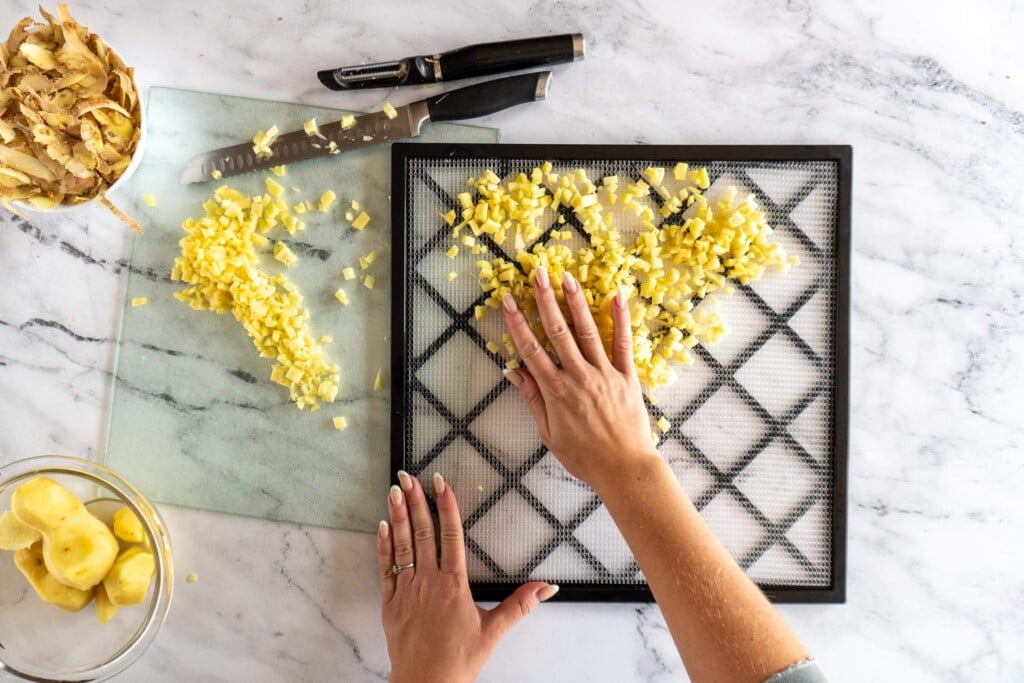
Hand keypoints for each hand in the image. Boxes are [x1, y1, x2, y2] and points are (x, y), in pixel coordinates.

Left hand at [378, 471, 558, 682]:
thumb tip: (547, 587)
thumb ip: (520, 605)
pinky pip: (385, 569)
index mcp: (454, 584)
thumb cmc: (459, 660)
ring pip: (402, 545)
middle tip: (409, 475)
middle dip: (416, 501)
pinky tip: (382, 526)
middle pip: (423, 532)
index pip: (450, 535)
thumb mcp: (494, 631)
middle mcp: (429, 581)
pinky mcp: (391, 603)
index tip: (440, 483)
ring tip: (395, 490)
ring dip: (397, 516)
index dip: (446, 506)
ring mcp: (407, 590)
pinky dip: (383, 546)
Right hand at [501, 267, 658, 490]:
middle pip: (558, 331)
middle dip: (545, 299)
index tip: (508, 300)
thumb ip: (533, 399)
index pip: (531, 349)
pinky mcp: (627, 377)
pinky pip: (623, 343)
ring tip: (567, 277)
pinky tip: (616, 295)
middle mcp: (579, 376)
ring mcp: (604, 374)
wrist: (623, 468)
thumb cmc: (584, 456)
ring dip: (576, 302)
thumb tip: (514, 371)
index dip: (517, 323)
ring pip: (587, 331)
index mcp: (556, 391)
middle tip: (538, 272)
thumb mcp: (549, 433)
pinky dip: (621, 318)